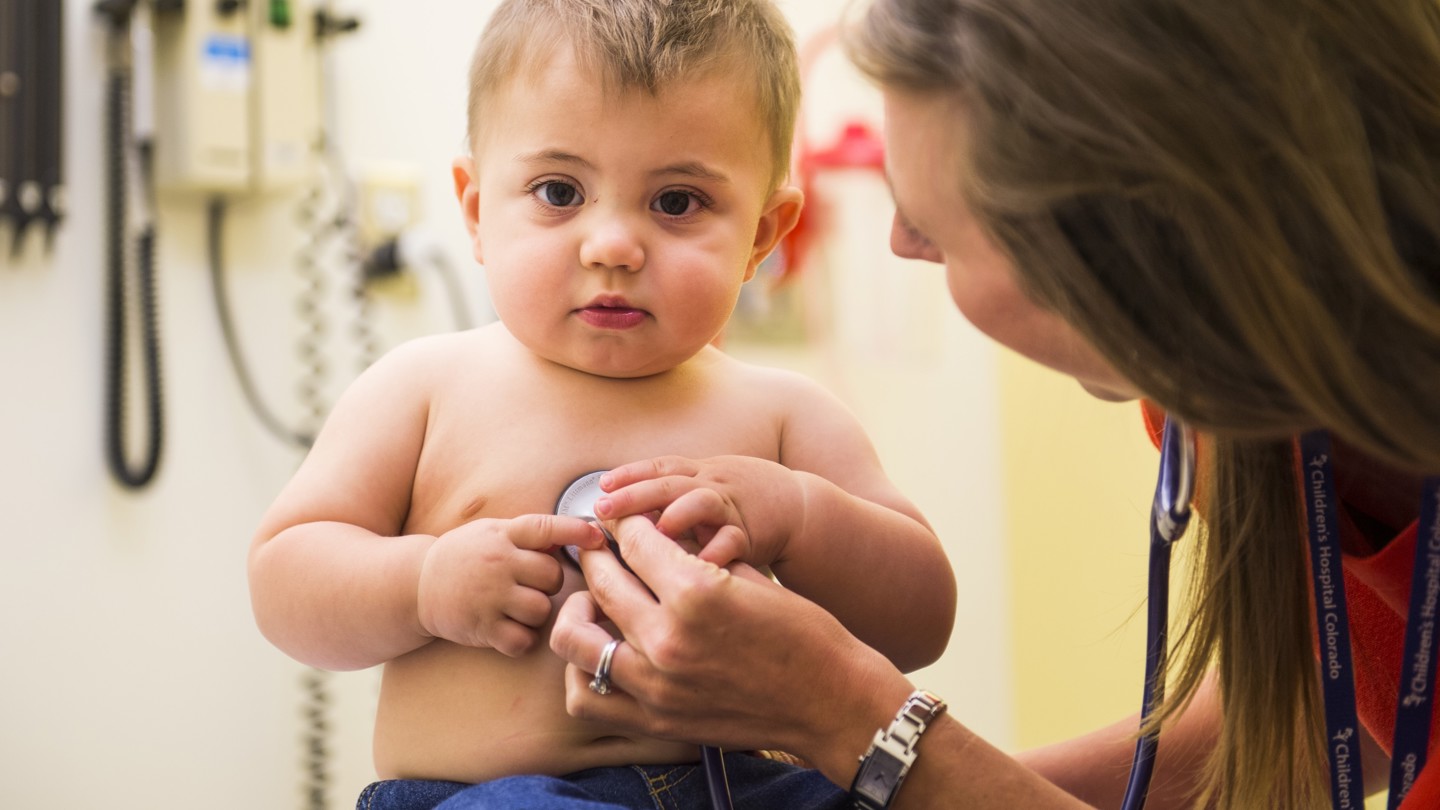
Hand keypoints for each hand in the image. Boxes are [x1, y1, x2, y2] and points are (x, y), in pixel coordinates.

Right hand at [417, 514, 603, 656]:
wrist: (416, 583)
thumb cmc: (465, 556)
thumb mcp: (493, 532)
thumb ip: (530, 535)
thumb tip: (578, 534)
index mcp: (502, 535)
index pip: (546, 527)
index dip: (576, 531)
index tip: (597, 538)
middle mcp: (497, 563)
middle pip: (552, 576)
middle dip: (548, 584)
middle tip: (529, 585)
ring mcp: (489, 596)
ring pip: (542, 610)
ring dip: (537, 613)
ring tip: (518, 608)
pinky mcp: (482, 627)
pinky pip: (522, 640)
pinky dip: (522, 639)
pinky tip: (510, 629)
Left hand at [549, 513, 910, 773]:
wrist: (832, 703)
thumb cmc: (803, 635)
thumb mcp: (750, 577)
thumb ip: (696, 555)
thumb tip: (657, 534)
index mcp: (696, 592)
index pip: (635, 541)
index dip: (626, 523)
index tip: (622, 520)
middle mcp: (667, 639)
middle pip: (601, 580)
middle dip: (599, 555)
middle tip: (602, 549)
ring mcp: (656, 685)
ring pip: (575, 638)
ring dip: (578, 611)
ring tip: (593, 601)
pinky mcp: (655, 720)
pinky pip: (586, 695)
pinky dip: (582, 670)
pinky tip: (601, 651)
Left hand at [595, 456, 806, 567]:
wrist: (799, 507)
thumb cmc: (743, 501)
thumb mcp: (706, 487)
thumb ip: (671, 497)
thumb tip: (624, 513)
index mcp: (698, 474)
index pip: (658, 468)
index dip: (629, 475)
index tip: (602, 486)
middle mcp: (712, 484)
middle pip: (669, 484)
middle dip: (635, 495)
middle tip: (604, 510)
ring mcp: (732, 507)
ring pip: (701, 501)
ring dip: (676, 514)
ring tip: (653, 531)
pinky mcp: (752, 534)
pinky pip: (733, 539)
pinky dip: (716, 549)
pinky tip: (697, 564)